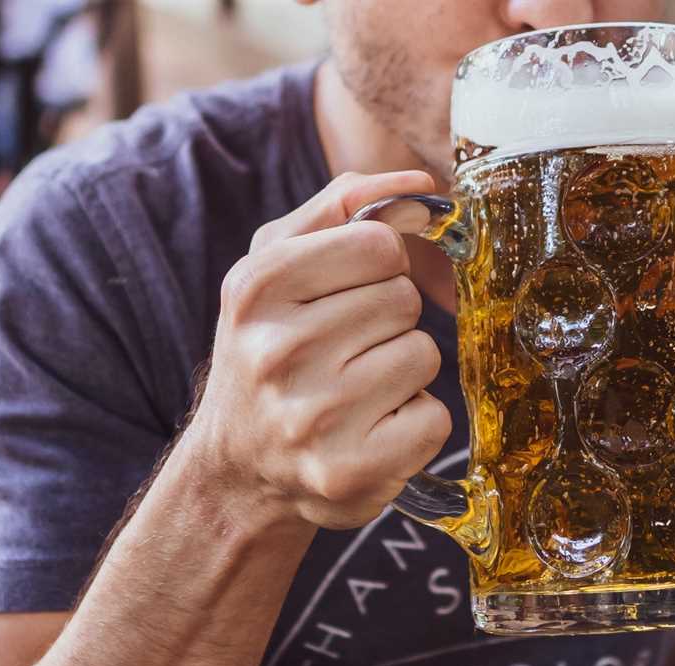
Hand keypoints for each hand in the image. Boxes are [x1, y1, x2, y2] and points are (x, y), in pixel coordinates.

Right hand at [183, 171, 451, 529]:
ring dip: (402, 370)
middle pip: (404, 299)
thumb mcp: (276, 264)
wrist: (239, 467)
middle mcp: (277, 352)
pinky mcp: (353, 470)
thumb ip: (342, 206)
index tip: (348, 291)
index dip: (378, 265)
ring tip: (355, 390)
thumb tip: (419, 186)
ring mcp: (314, 417)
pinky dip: (414, 423)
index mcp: (256, 289)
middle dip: (388, 320)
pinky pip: (434, 417)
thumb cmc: (270, 349)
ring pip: (423, 355)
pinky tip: (371, 429)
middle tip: (345, 350)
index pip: (380, 243)